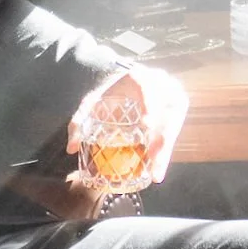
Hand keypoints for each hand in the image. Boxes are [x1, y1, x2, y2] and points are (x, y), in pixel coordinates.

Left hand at [68, 59, 188, 195]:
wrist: (124, 85)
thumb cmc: (109, 94)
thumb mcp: (91, 103)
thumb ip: (79, 122)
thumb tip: (71, 148)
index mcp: (140, 77)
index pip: (148, 86)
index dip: (150, 104)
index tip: (147, 125)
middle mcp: (161, 84)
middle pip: (167, 110)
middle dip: (163, 137)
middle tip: (153, 159)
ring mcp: (171, 97)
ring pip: (174, 124)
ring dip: (166, 148)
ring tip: (157, 172)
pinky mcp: (175, 111)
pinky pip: (174, 130)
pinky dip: (166, 149)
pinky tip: (158, 166)